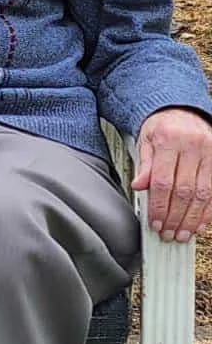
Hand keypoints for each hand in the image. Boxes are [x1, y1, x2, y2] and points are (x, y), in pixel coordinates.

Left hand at [132, 107, 211, 241]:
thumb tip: (138, 187)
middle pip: (184, 191)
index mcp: (169, 139)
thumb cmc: (162, 127)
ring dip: (192, 219)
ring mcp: (210, 152)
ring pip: (203, 194)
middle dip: (175, 217)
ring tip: (182, 234)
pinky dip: (209, 210)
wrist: (182, 109)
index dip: (159, 207)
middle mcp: (193, 145)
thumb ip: (144, 165)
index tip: (155, 223)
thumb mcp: (145, 141)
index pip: (163, 181)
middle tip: (167, 234)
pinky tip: (200, 223)